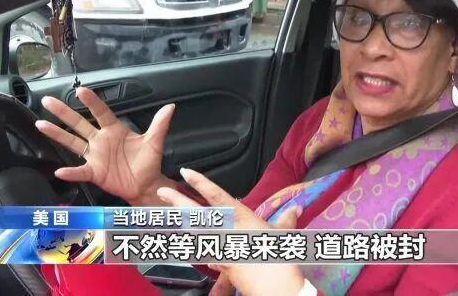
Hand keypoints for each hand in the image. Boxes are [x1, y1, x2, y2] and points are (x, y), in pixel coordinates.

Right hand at [36, 87, 175, 204]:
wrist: (146, 184)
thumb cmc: (148, 162)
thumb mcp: (155, 142)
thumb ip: (160, 124)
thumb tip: (171, 107)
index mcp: (114, 130)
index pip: (101, 112)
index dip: (91, 101)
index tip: (80, 90)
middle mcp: (101, 140)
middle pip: (79, 123)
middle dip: (64, 112)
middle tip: (48, 100)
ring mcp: (95, 156)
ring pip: (73, 142)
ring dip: (57, 134)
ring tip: (40, 124)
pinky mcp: (94, 172)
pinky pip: (80, 170)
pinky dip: (71, 171)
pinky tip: (60, 170)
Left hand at [158, 168, 305, 295]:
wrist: (275, 289)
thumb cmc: (279, 257)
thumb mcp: (284, 234)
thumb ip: (286, 219)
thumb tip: (296, 208)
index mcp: (241, 219)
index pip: (217, 197)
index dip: (201, 184)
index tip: (186, 173)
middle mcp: (226, 232)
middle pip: (196, 215)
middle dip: (178, 202)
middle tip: (162, 191)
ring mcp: (219, 250)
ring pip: (194, 233)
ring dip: (180, 222)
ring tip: (167, 212)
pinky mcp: (219, 265)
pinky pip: (203, 252)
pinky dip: (196, 246)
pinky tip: (191, 244)